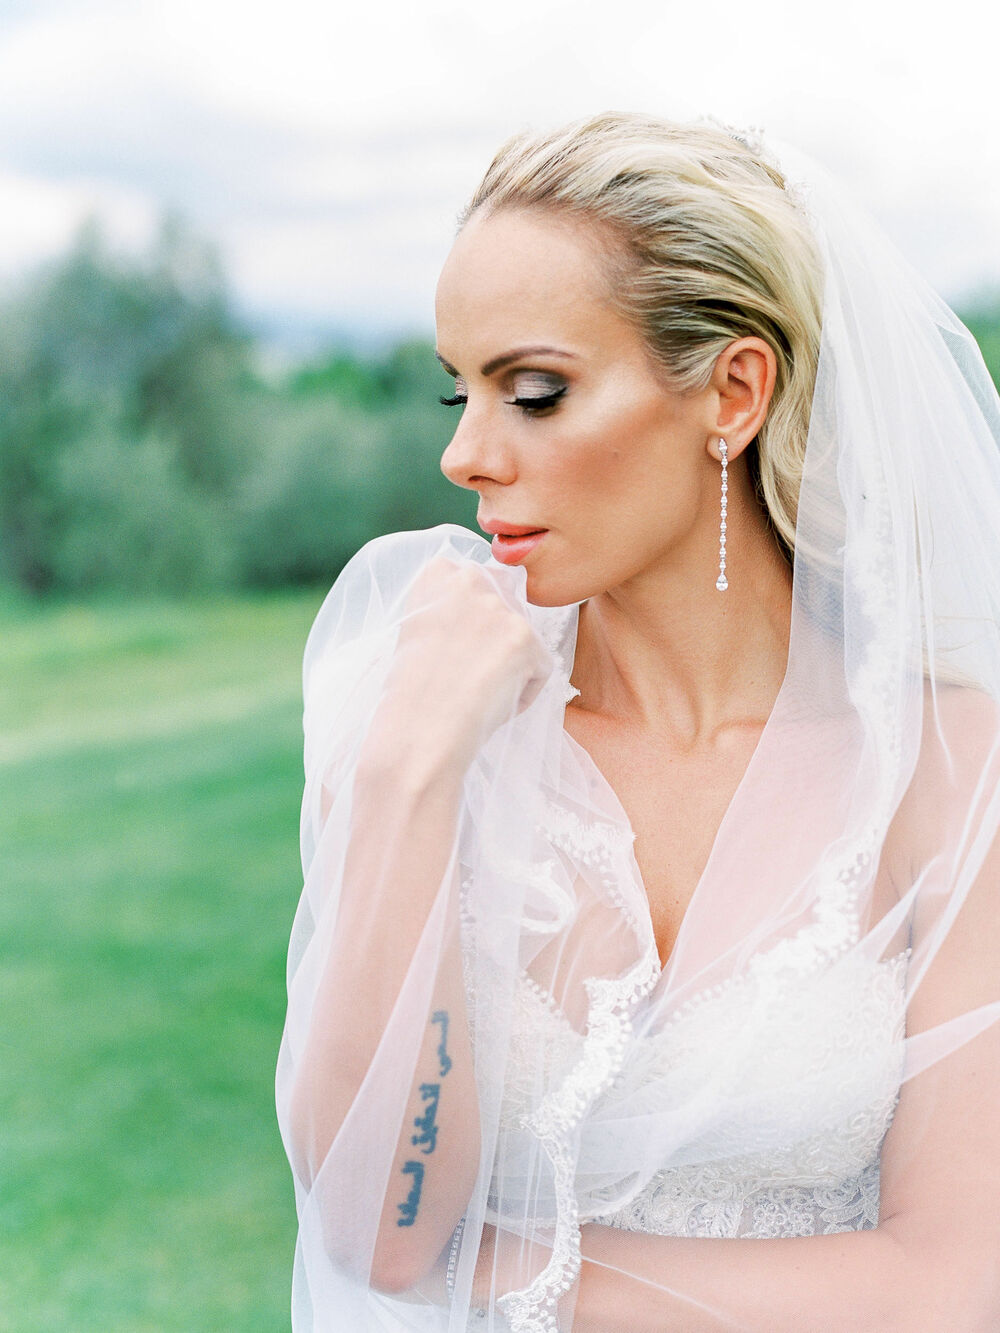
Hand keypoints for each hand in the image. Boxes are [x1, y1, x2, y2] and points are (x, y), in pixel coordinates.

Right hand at [381, 558, 553, 769]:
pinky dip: (523, 693)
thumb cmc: (412, 694)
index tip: (452, 647)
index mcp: (437, 573)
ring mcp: (499, 607)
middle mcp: (470, 579)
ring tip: (475, 691)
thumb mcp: (419, 630)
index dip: (471, 620)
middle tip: (469, 671)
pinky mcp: (525, 638)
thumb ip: (452, 609)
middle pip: (507, 601)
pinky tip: (492, 703)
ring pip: (524, 638)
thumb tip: (489, 616)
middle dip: (498, 635)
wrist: (418, 731)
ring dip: (509, 666)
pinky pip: (541, 669)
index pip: (476, 580)